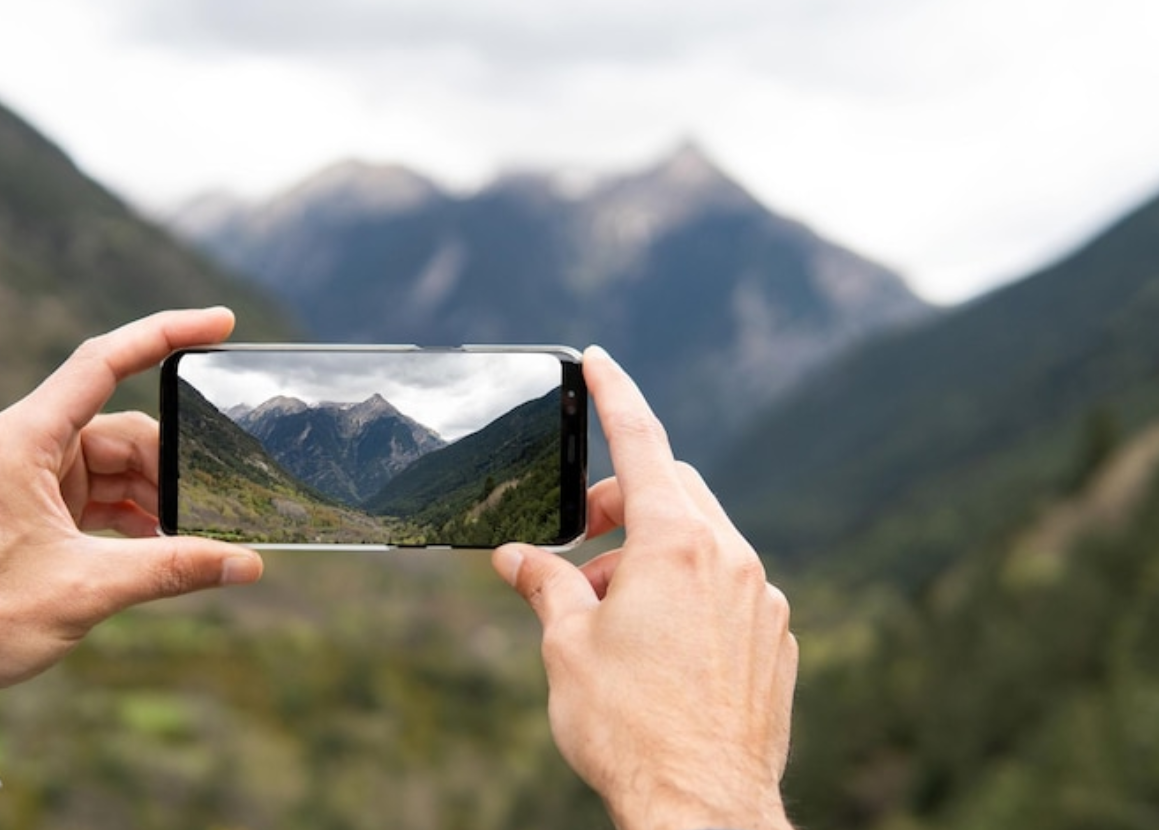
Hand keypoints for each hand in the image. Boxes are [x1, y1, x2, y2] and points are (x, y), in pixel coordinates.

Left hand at [0, 308, 263, 703]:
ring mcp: (37, 475)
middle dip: (174, 467)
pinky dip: (140, 514)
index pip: (104, 362)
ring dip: (159, 498)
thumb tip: (247, 564)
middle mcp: (30, 445)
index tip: (221, 322)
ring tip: (188, 540)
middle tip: (212, 508)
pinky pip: (108, 491)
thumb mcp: (88, 589)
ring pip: (123, 463)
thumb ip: (173, 568)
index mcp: (26, 440)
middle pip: (127, 429)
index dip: (165, 334)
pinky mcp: (44, 505)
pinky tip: (165, 545)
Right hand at [493, 346, 796, 829]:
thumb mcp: (567, 647)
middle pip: (676, 491)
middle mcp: (732, 559)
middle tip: (585, 544)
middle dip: (626, 501)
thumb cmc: (629, 727)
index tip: (600, 360)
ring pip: (706, 541)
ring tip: (613, 613)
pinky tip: (662, 645)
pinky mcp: (777, 639)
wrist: (702, 806)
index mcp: (677, 545)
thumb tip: (516, 559)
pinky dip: (692, 591)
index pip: (644, 441)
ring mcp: (763, 600)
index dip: (615, 395)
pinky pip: (732, 587)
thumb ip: (544, 585)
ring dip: (655, 553)